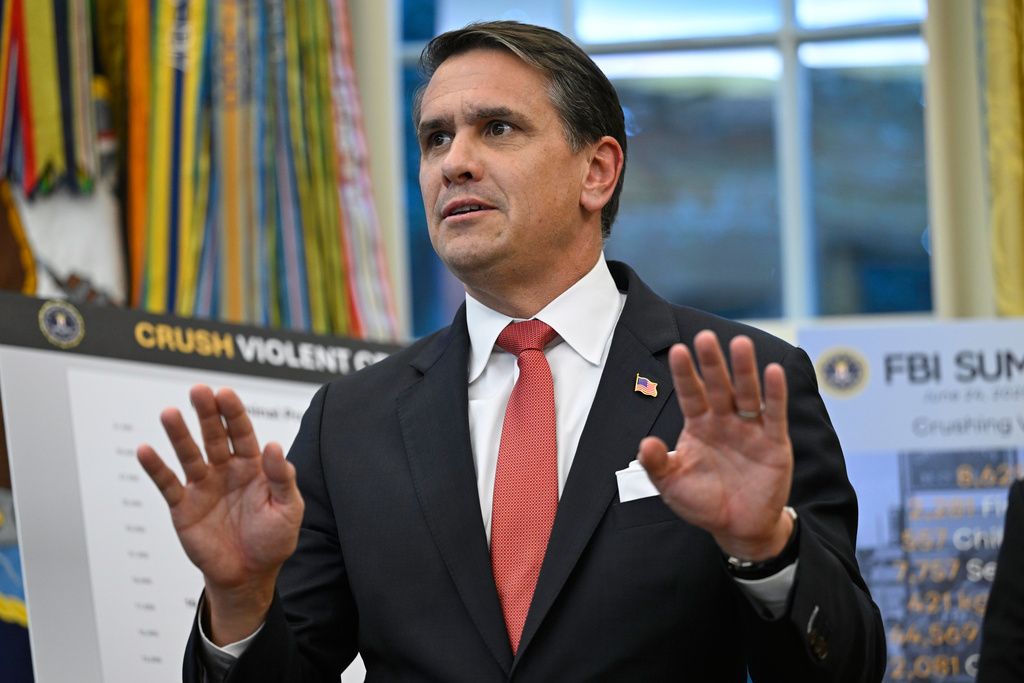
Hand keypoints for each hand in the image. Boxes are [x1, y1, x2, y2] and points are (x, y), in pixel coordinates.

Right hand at [136, 384, 304, 643]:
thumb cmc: (272, 541)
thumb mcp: (288, 509)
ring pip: (190, 454)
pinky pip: (168, 483)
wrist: (249, 576)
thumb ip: (283, 478)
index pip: (242, 433)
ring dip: (179, 434)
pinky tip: (145, 450)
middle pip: (214, 436)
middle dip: (207, 413)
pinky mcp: (184, 506)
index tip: (224, 392)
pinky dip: (156, 467)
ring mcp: (203, 486)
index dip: (233, 413)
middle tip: (198, 390)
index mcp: (253, 467)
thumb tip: (273, 445)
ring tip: (169, 413)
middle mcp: (226, 471)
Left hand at [638, 330, 793, 561]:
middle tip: (706, 336)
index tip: (677, 350)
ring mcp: (750, 429)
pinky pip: (774, 414)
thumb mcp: (672, 484)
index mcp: (698, 425)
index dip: (684, 373)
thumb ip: (656, 464)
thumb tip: (644, 444)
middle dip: (712, 363)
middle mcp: (724, 420)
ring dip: (744, 370)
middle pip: (718, 386)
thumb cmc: (702, 502)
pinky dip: (775, 394)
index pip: (690, 393)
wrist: (737, 527)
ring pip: (747, 393)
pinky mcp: (773, 442)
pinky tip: (774, 372)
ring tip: (741, 344)